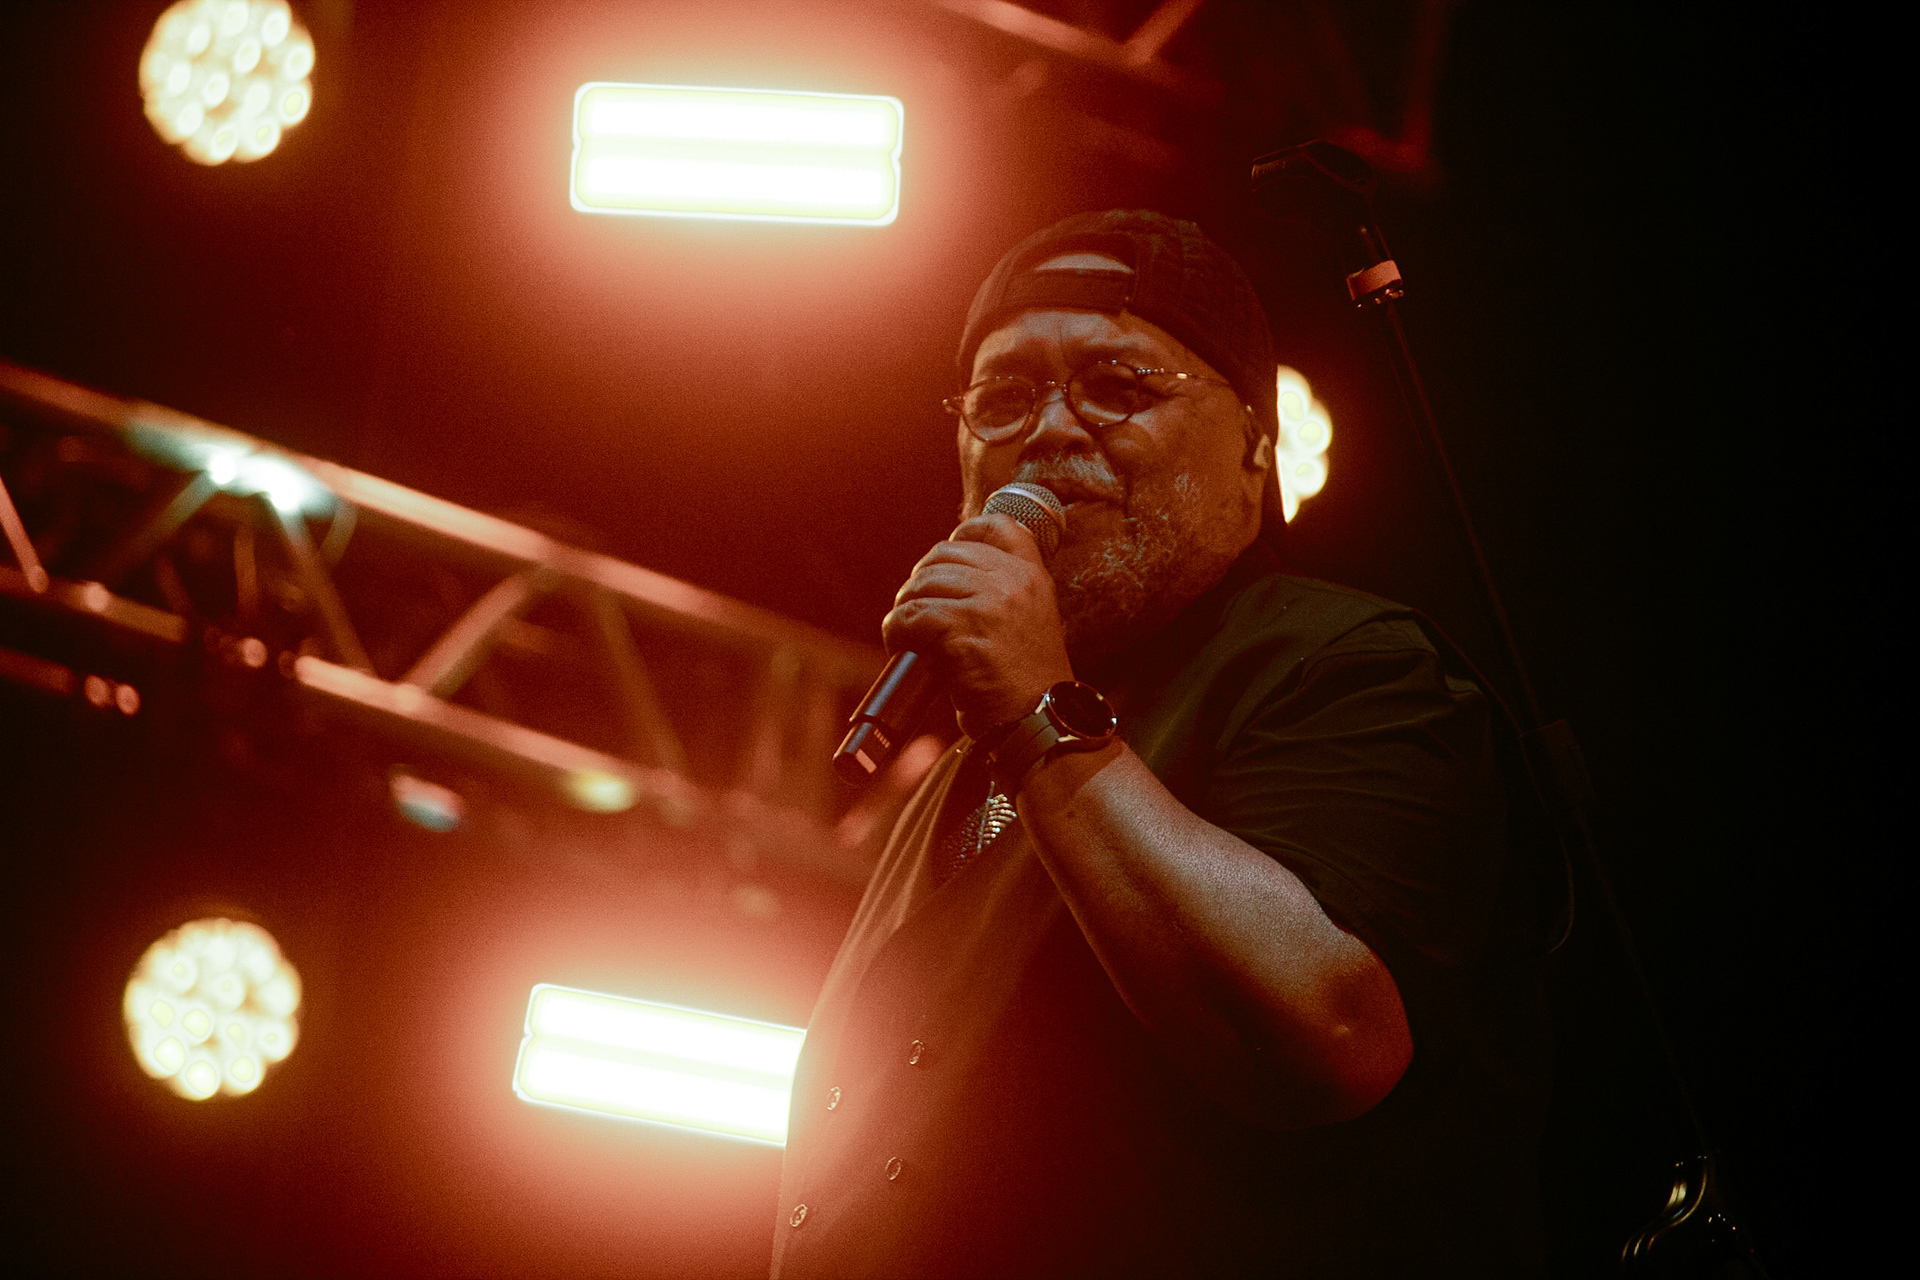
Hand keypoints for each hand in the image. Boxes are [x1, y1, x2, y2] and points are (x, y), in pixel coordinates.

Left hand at [881, 512, 1073, 739]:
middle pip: (944, 554)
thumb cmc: (1026, 683)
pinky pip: (911, 617)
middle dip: (922, 581)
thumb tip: (947, 576)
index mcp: (1033, 577)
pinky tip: (902, 648)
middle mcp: (1014, 583)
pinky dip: (897, 631)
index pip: (998, 526)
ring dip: (906, 609)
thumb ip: (1003, 593)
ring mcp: (989, 605)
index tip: (946, 559)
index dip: (965, 533)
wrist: (1037, 723)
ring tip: (908, 635)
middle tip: (918, 613)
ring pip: (922, 584)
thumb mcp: (1030, 622)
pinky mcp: (963, 632)